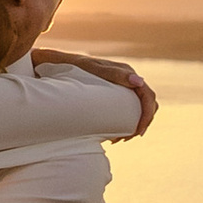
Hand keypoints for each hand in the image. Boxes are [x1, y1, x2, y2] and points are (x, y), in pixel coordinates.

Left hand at [43, 49, 158, 133]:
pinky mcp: (111, 93)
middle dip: (141, 124)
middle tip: (124, 139)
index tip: (137, 133)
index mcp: (126, 72)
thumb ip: (114, 74)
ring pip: (139, 108)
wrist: (53, 63)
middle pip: (147, 104)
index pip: (148, 95)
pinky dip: (125, 123)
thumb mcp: (91, 69)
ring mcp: (120, 85)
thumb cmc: (71, 65)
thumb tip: (139, 81)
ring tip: (117, 139)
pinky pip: (127, 109)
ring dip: (134, 125)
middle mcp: (126, 77)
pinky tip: (113, 134)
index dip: (147, 116)